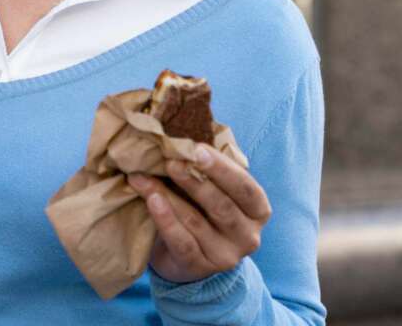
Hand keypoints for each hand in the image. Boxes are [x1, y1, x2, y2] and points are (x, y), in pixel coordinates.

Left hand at [127, 145, 270, 283]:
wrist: (186, 257)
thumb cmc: (202, 210)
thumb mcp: (213, 188)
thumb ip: (207, 165)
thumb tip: (182, 133)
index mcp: (258, 210)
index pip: (246, 188)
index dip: (222, 168)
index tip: (196, 148)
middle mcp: (248, 236)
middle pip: (222, 206)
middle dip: (194, 180)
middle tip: (169, 160)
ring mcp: (225, 255)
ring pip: (196, 222)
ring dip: (167, 195)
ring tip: (143, 176)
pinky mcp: (199, 267)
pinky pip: (181, 242)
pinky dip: (165, 219)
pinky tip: (151, 200)